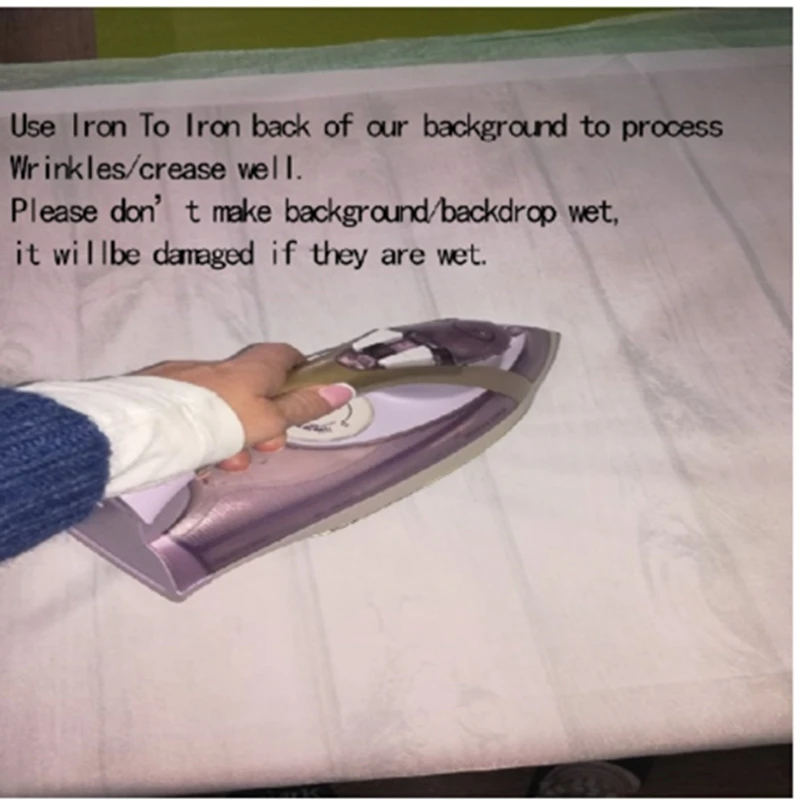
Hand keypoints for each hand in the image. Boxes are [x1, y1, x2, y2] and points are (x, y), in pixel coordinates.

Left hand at [136, 343, 353, 470]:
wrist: (148, 425)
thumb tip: (343, 387)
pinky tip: (200, 458)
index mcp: (253, 366)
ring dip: (236, 434)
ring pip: (226, 406)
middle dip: (266, 420)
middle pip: (255, 387)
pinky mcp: (163, 394)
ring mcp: (189, 378)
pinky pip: (196, 412)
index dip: (301, 375)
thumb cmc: (222, 420)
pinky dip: (206, 433)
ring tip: (230, 463)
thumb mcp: (271, 420)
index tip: (304, 401)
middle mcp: (222, 365)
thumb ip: (303, 407)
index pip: (287, 355)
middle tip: (267, 447)